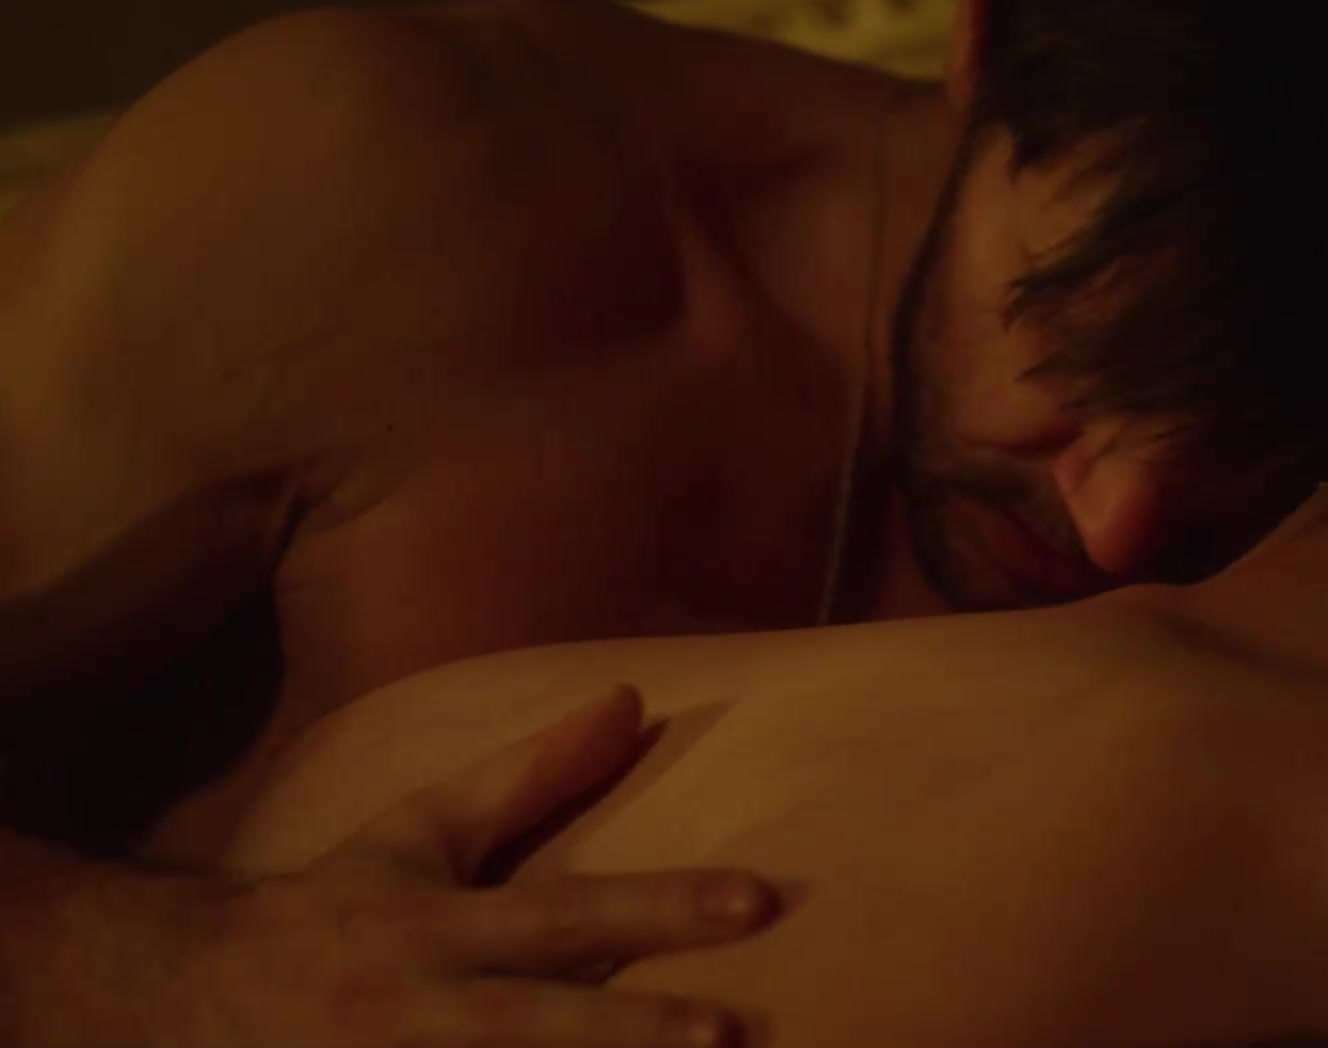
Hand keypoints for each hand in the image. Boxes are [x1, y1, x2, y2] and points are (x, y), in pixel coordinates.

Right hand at [156, 686, 773, 1047]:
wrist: (187, 999)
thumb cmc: (337, 904)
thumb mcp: (423, 830)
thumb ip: (533, 775)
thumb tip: (630, 699)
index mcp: (435, 929)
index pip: (564, 915)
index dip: (657, 911)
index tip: (755, 900)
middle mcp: (417, 1012)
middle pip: (536, 1028)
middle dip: (633, 1035)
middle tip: (733, 1036)